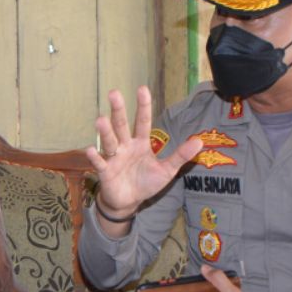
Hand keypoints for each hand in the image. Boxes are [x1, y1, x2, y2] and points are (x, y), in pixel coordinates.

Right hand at [85, 86, 202, 217]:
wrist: (128, 202)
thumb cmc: (146, 182)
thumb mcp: (166, 170)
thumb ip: (180, 156)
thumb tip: (200, 141)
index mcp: (140, 143)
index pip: (142, 121)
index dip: (143, 106)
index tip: (142, 89)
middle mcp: (125, 146)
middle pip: (121, 125)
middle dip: (118, 110)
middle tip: (114, 93)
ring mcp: (114, 158)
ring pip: (110, 141)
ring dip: (105, 131)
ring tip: (101, 120)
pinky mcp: (106, 172)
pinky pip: (100, 163)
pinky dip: (95, 157)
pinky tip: (91, 149)